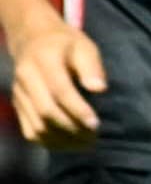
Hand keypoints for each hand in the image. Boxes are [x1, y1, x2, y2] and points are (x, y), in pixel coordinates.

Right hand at [8, 20, 103, 149]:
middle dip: (72, 128)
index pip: (59, 90)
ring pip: (37, 125)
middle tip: (94, 137)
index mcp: (43, 60)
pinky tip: (70, 144)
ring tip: (86, 143)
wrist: (33, 40)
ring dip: (62, 139)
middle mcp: (26, 78)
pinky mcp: (18, 105)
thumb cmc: (66, 44)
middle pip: (46, 111)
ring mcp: (19, 94)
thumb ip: (91, 67)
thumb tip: (99, 89)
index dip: (77, 110)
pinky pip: (30, 131)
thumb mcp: (84, 47)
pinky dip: (50, 142)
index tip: (96, 124)